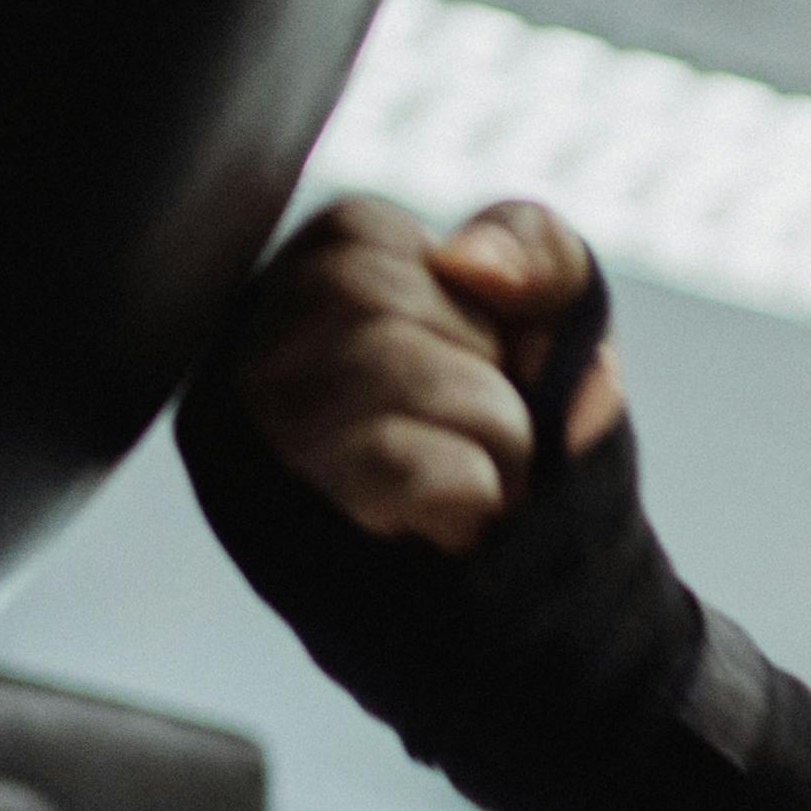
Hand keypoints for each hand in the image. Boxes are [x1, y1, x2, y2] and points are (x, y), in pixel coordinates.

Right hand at [212, 192, 616, 550]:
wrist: (557, 578)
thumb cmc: (535, 427)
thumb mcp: (553, 311)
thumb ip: (533, 245)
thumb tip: (467, 258)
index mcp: (299, 291)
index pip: (355, 232)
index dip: (454, 296)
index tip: (478, 356)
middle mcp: (253, 360)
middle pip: (365, 297)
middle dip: (477, 362)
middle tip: (495, 425)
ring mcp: (266, 446)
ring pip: (384, 368)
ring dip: (495, 427)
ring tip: (490, 472)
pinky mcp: (300, 526)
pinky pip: (398, 460)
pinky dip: (474, 484)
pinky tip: (468, 513)